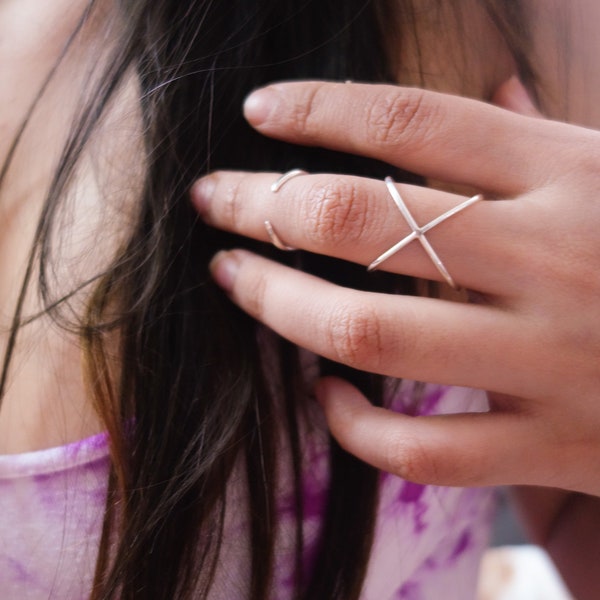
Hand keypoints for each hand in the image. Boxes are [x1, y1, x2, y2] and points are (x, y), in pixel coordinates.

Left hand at [192, 78, 599, 495]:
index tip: (257, 114)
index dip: (316, 107)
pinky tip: (323, 394)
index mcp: (571, 172)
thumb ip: (542, 137)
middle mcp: (553, 256)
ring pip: (370, 333)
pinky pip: (420, 447)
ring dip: (279, 304)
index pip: (408, 118)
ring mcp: (550, 359)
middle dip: (264, 205)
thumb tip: (487, 93)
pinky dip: (353, 425)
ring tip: (234, 280)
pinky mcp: (552, 447)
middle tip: (213, 203)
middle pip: (361, 219)